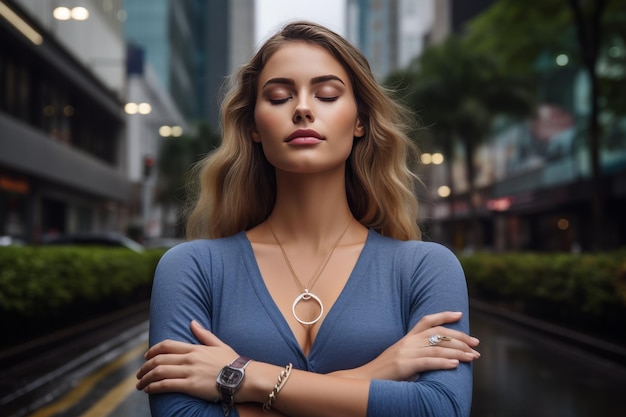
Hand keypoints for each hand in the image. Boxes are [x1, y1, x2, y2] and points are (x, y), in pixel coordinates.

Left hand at [136, 321, 237, 400]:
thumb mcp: (219, 344)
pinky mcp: (190, 386)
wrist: (243, 377)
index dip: (153, 350)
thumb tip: (192, 322)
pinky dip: (153, 387)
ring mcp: (189, 372)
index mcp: (195, 348)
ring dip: (145, 378)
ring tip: (140, 384)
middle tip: (139, 374)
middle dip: (145, 367)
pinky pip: (166, 385)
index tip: (146, 356)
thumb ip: (204, 334)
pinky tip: (149, 390)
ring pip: (159, 372)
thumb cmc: (233, 362)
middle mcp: (189, 358)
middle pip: (159, 360)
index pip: (167, 346)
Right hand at [332, 311, 479, 380]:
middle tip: (476, 343)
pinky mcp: (404, 365)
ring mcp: (405, 352)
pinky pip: (428, 362)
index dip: (443, 315)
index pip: (426, 321)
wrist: (363, 380)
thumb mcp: (400, 358)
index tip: (459, 313)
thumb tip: (437, 358)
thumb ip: (416, 355)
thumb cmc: (383, 373)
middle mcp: (407, 342)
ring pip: (437, 349)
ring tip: (473, 356)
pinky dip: (444, 363)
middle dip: (460, 337)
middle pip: (438, 334)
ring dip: (458, 352)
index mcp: (406, 338)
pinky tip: (456, 364)